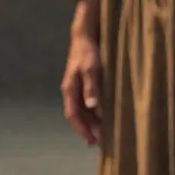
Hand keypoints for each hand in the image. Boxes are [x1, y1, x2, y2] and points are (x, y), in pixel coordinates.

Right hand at [61, 0, 100, 145]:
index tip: (92, 142)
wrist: (85, 32)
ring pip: (82, 108)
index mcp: (70, 89)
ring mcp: (75, 84)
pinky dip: (94, 109)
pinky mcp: (82, 79)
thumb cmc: (88, 50)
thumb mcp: (92, 67)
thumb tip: (93, 106)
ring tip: (104, 131)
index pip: (73, 115)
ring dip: (91, 120)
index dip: (82, 130)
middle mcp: (70, 89)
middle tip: (101, 142)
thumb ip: (92, 86)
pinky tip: (104, 112)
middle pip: (78, 114)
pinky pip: (86, 99)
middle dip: (87, 128)